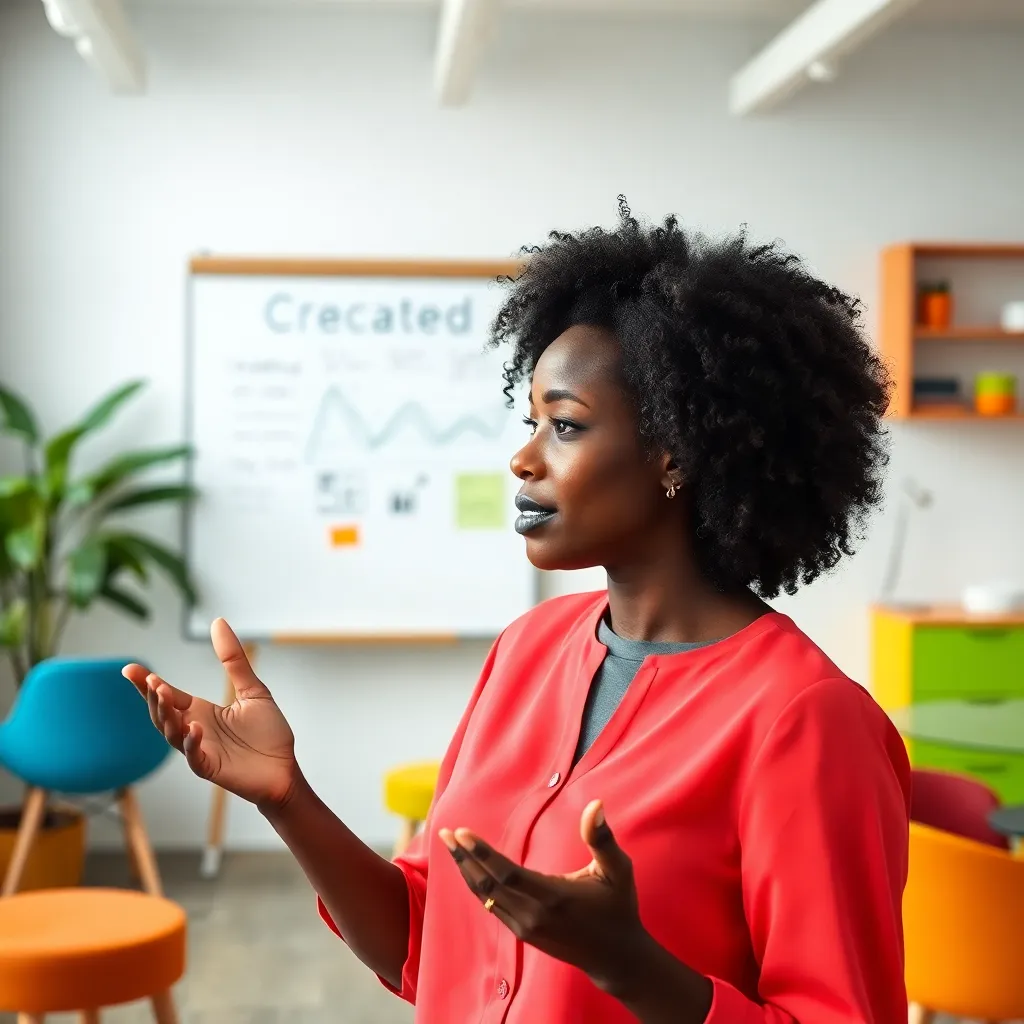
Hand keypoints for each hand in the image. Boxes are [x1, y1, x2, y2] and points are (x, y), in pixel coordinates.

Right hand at [122, 618, 299, 811]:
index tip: (129, 668)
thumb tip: (217, 622)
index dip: (147, 683)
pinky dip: (191, 742)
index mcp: (200, 711)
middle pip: (162, 714)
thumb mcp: (252, 690)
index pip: (168, 695)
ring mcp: (200, 750)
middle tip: (149, 680)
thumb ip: (234, 660)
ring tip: (164, 695)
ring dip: (166, 715)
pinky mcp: (210, 768)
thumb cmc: (268, 733)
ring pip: (172, 734)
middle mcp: (194, 729)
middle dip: (152, 697)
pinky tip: (193, 726)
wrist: (284, 768)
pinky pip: (194, 756)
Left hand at [439, 800, 646, 994]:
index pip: (506, 874)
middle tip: (443, 832)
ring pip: (485, 898)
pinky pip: (492, 907)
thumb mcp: (617, 871)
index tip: (461, 832)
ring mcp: (525, 927)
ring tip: (449, 846)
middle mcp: (533, 915)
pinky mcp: (523, 933)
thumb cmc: (618, 908)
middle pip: (487, 885)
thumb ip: (601, 838)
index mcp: (553, 897)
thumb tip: (596, 804)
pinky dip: (477, 886)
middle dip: (462, 858)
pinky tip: (469, 869)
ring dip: (465, 871)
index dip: (481, 853)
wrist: (614, 957)